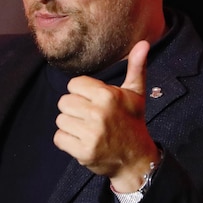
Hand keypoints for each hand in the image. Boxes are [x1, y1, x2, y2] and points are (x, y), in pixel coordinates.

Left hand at [54, 40, 158, 191]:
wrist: (136, 159)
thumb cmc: (133, 122)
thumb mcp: (136, 94)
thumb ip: (136, 67)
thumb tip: (143, 43)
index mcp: (108, 96)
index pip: (73, 85)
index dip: (81, 93)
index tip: (94, 103)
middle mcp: (99, 113)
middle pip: (64, 102)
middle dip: (74, 110)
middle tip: (90, 119)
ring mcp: (91, 133)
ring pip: (60, 120)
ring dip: (71, 126)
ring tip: (87, 130)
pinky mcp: (83, 151)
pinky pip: (59, 138)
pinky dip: (67, 142)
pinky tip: (82, 142)